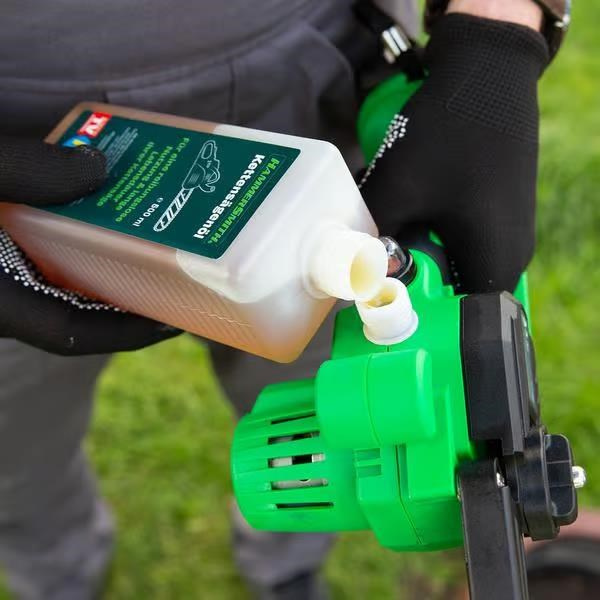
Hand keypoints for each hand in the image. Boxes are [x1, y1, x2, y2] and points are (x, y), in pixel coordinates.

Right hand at [0, 136, 179, 354]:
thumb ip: (26, 172)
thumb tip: (101, 168)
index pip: (72, 335)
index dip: (127, 334)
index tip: (174, 321)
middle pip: (73, 314)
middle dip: (123, 302)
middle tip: (171, 277)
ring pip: (55, 288)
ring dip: (98, 271)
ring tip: (143, 243)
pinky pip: (36, 262)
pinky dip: (68, 247)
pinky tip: (87, 215)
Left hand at [360, 13, 548, 292]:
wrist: (487, 74)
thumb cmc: (449, 134)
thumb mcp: (396, 190)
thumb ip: (368, 239)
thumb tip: (341, 273)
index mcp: (493, 264)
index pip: (452, 323)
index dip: (411, 320)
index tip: (378, 311)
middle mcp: (508, 257)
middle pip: (449, 297)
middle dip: (409, 289)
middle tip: (374, 277)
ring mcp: (505, 235)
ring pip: (451, 268)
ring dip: (417, 261)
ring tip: (387, 244)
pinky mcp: (496, 214)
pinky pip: (459, 244)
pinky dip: (430, 240)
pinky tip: (407, 220)